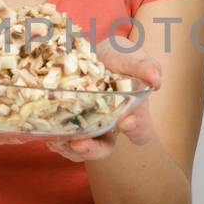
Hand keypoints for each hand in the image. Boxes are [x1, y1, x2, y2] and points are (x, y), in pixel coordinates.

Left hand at [45, 39, 161, 162]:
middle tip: (80, 144)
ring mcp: (90, 128)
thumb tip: (155, 81)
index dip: (135, 129)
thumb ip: (145, 66)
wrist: (92, 54)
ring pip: (82, 149)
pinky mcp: (69, 125)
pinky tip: (48, 136)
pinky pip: (64, 141)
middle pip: (106, 147)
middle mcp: (111, 126)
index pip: (140, 130)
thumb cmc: (118, 57)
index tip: (126, 121)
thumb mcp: (132, 56)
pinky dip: (56, 141)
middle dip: (93, 149)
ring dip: (70, 149)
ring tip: (59, 143)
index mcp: (133, 112)